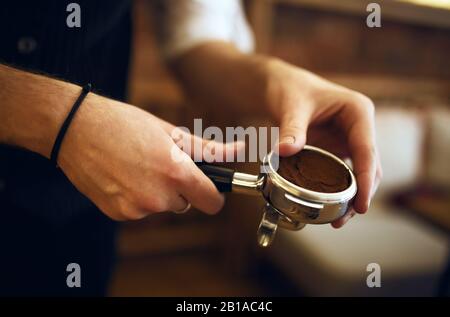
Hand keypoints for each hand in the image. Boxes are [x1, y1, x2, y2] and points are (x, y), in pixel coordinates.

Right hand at [58, 93, 239, 219]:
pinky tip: (123, 177)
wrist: (75, 129)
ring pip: (162, 207)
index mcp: (176, 173)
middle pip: (186, 204)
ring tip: (138, 167)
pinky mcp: (118, 214)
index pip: (212, 203)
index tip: (209, 188)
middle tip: (161, 163)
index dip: (214, 195)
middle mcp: (158, 197)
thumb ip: (207, 149)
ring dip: (157, 193)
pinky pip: (140, 211)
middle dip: (180, 188)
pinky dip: (137, 198)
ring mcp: (136, 209)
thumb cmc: (124, 124)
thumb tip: (238, 151)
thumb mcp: (170, 132)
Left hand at [264, 59, 381, 227]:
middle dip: (361, 194)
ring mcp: (349, 139)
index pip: (367, 150)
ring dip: (351, 196)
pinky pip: (342, 173)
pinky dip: (338, 190)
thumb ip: (291, 128)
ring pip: (358, 173)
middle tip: (344, 217)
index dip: (366, 179)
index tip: (361, 204)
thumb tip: (284, 151)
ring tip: (337, 220)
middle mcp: (359, 127)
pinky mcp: (336, 149)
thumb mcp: (291, 106)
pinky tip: (329, 206)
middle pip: (369, 166)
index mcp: (358, 112)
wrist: (279, 86)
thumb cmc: (290, 88)